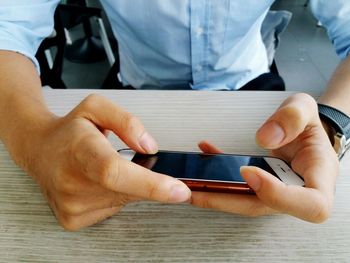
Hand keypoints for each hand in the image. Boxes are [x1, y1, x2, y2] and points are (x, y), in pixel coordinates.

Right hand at [14, 94, 189, 229]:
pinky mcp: (72, 219)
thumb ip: (127, 122)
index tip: (180, 191)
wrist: (39, 150)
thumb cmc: (69, 129)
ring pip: (124, 201)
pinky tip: (100, 182)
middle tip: (136, 162)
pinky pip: (112, 209)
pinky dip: (116, 195)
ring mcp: (71, 205)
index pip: (115, 172)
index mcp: (80, 150)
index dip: (150, 184)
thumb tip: (150, 148)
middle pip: (127, 189)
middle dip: (145, 179)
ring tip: (108, 167)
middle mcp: (71, 182)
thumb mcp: (97, 107)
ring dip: (128, 186)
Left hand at [192, 93, 338, 222]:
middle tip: (195, 190)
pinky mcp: (259, 186)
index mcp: (319, 176)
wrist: (302, 131)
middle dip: (227, 200)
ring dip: (215, 194)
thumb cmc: (307, 124)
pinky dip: (218, 175)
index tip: (248, 172)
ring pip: (245, 201)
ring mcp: (275, 192)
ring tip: (189, 182)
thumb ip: (292, 117)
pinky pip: (237, 186)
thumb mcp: (305, 108)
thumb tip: (265, 139)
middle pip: (265, 206)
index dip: (278, 195)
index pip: (310, 203)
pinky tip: (205, 155)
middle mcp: (297, 191)